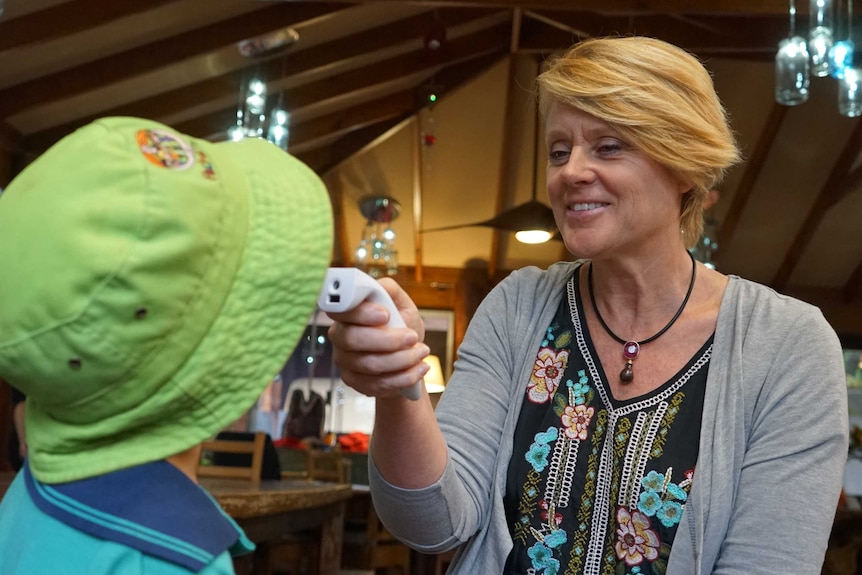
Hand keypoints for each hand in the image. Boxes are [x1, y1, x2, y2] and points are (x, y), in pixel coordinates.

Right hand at [325, 277, 429, 398]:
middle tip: (413, 337)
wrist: (407, 359)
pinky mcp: (354, 382)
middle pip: (353, 339)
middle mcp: (339, 336)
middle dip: (388, 340)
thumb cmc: (402, 327)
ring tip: (422, 352)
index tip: (385, 315)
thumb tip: (381, 286)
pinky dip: (404, 377)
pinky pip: (377, 384)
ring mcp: (344, 361)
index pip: (343, 310)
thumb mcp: (401, 304)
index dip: (362, 313)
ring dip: (402, 359)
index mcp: (347, 313)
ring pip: (369, 364)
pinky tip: (419, 369)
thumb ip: (390, 291)